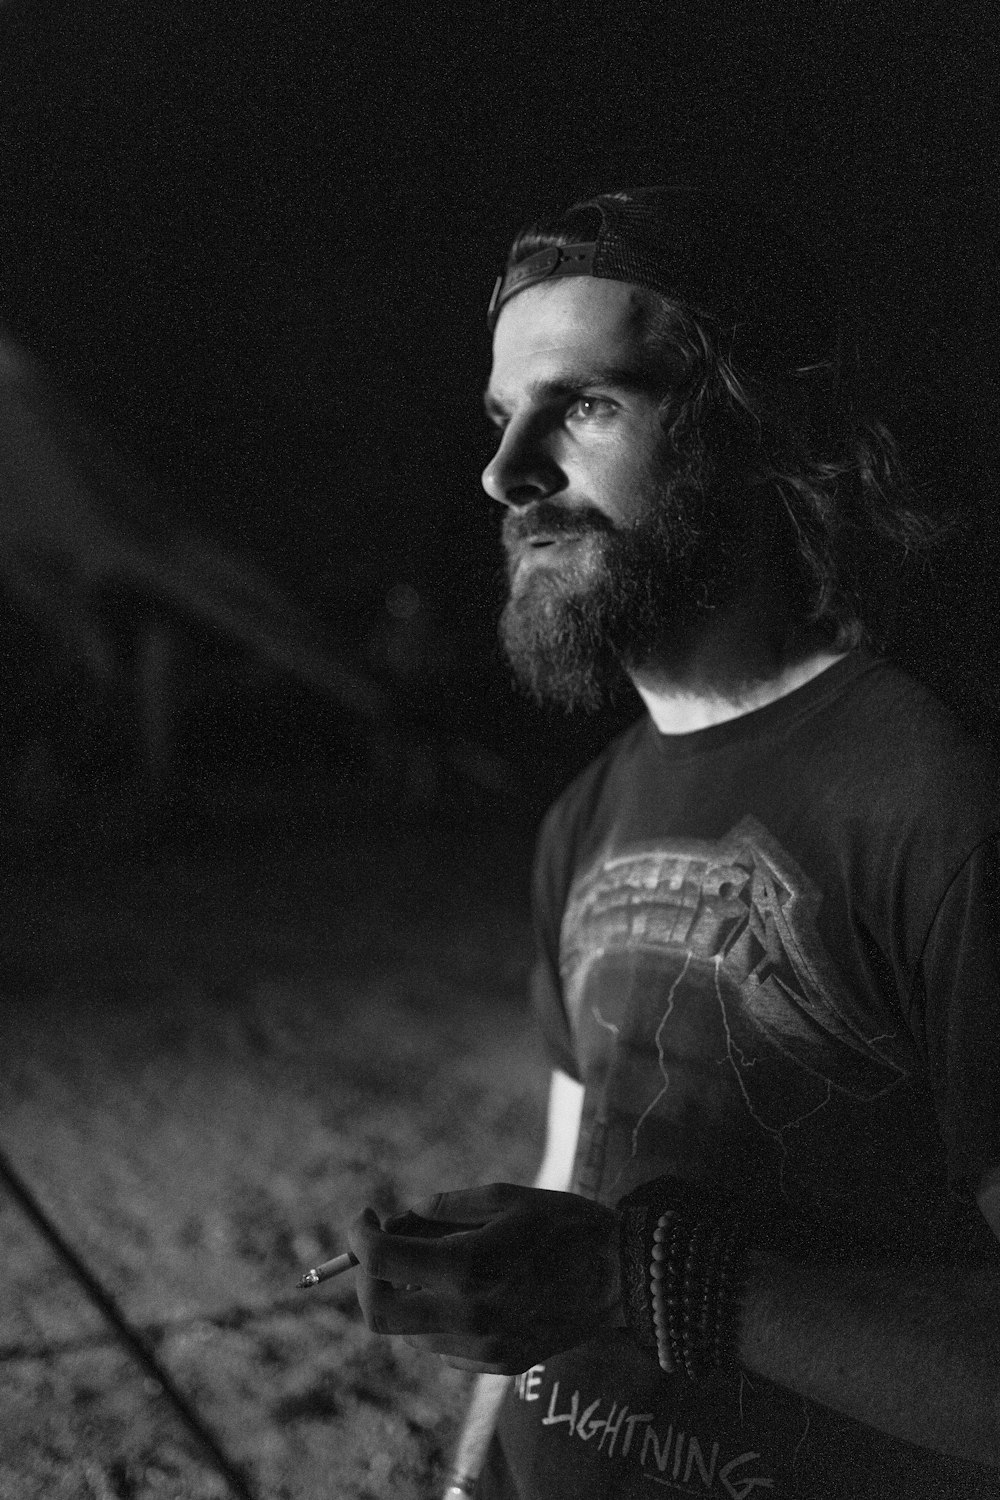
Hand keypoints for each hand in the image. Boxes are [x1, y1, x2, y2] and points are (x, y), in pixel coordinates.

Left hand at [347, 1183, 623, 1374]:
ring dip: (404, 1296)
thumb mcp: (507, 1197)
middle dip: (365, 1278)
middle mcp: (468, 1315)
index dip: (359, 1236)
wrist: (624, 1278)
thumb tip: (404, 1218)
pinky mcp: (497, 1364)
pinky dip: (435, 1316)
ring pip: (408, 1333)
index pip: (382, 1261)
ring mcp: (482, 1348)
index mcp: (469, 1266)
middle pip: (378, 1314)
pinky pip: (442, 1347)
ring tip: (433, 1260)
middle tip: (381, 1246)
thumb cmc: (568, 1226)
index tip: (364, 1217)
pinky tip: (464, 1288)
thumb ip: (447, 1207)